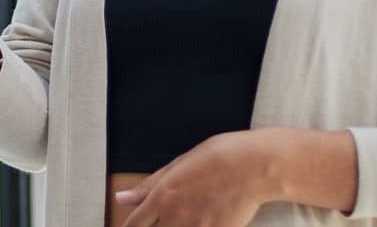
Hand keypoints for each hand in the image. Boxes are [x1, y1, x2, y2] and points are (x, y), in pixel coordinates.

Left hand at [116, 131, 273, 226]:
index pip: (134, 225)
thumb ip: (148, 186)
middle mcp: (176, 217)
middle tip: (168, 217)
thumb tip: (121, 197)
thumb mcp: (177, 164)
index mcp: (163, 196)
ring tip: (191, 215)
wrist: (255, 166)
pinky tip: (205, 219)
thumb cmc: (218, 157)